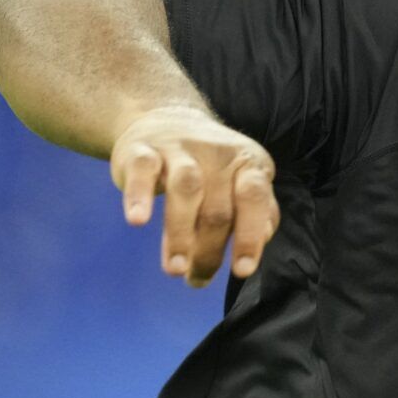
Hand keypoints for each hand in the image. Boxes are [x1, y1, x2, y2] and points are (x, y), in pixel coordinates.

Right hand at [109, 105, 279, 285]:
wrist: (165, 117)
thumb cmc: (212, 167)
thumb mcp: (241, 184)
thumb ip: (258, 212)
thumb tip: (260, 241)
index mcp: (249, 164)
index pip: (254, 200)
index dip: (249, 236)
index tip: (241, 271)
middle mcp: (218, 154)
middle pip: (217, 208)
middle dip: (208, 251)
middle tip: (195, 279)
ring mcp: (180, 149)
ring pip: (186, 189)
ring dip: (180, 233)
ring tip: (174, 269)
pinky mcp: (143, 149)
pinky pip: (143, 170)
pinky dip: (139, 195)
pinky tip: (137, 221)